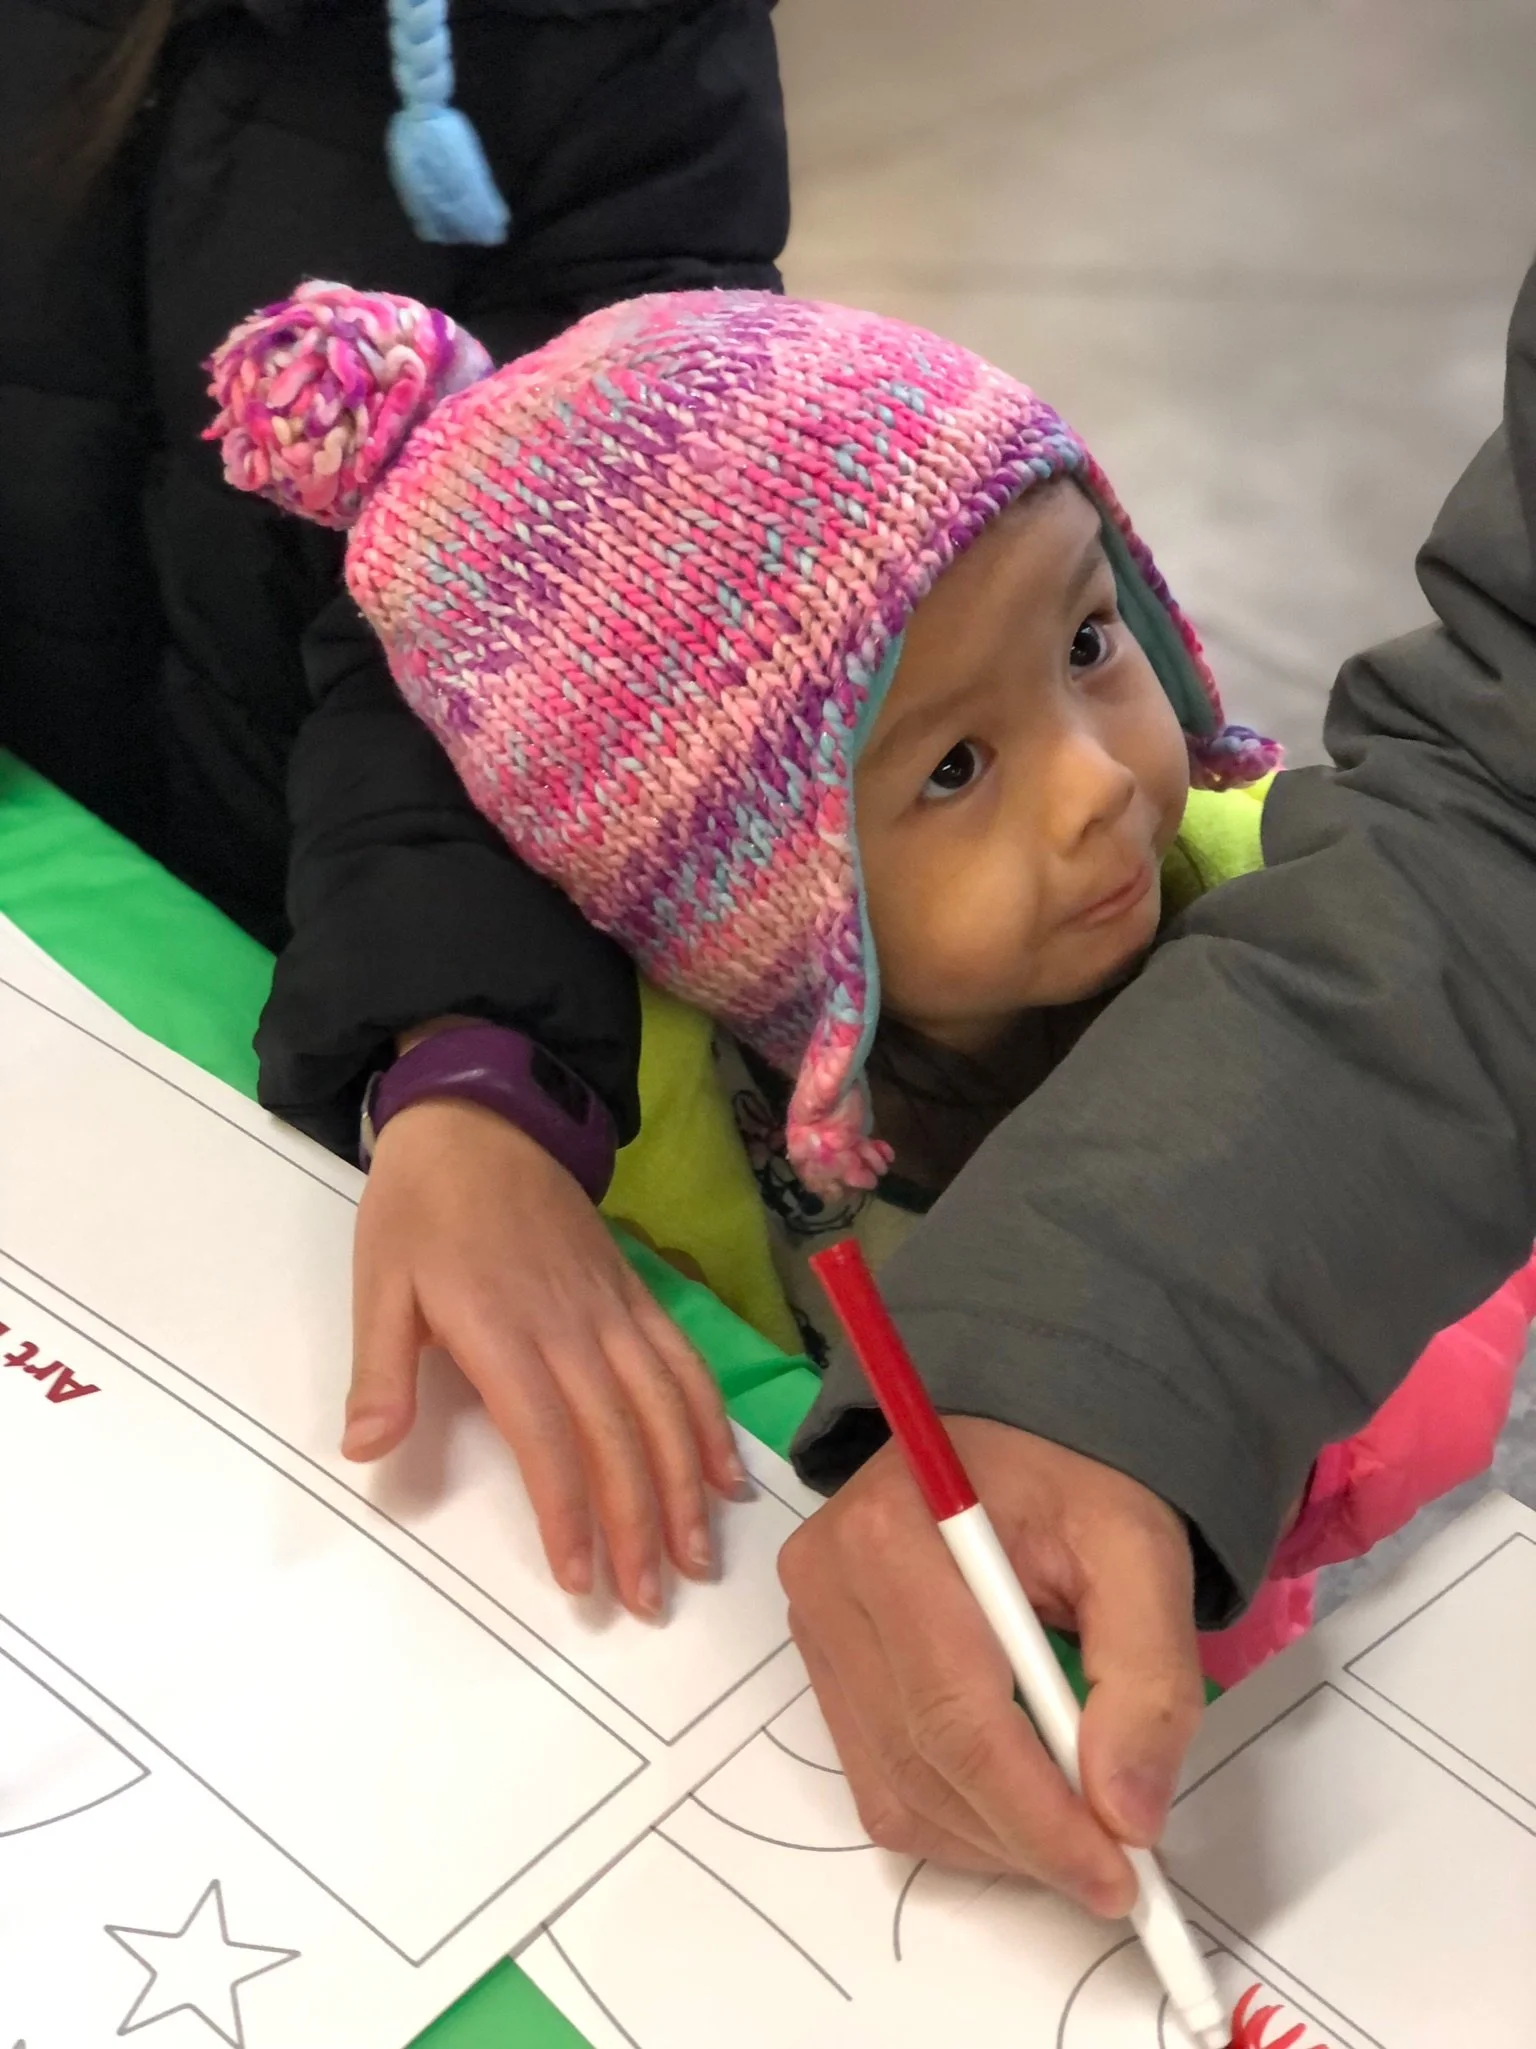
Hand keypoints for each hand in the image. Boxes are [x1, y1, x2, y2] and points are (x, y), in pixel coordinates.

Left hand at [346, 1096, 747, 1616]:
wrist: (484, 1114)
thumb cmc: (421, 1205)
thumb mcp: (379, 1281)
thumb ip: (381, 1369)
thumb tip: (365, 1452)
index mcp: (502, 1328)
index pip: (547, 1437)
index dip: (570, 1511)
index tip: (581, 1578)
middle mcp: (571, 1325)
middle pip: (618, 1435)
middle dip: (638, 1524)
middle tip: (652, 1601)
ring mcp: (612, 1308)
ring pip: (663, 1407)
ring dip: (684, 1487)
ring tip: (699, 1558)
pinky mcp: (634, 1294)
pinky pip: (684, 1363)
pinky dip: (709, 1421)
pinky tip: (726, 1475)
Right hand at [778, 1418, 1203, 1913]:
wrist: (1016, 1437)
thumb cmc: (1075, 1480)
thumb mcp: (1140, 1552)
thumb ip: (1147, 1677)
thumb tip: (1127, 1814)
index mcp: (893, 1534)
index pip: (956, 1714)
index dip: (1037, 1815)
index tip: (1119, 1876)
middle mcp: (827, 1582)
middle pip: (923, 1762)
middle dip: (1026, 1836)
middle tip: (1118, 1870)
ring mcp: (812, 1627)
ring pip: (896, 1791)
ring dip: (992, 1837)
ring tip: (1075, 1827)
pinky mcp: (821, 1665)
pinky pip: (880, 1780)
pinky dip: (957, 1816)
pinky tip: (1019, 1798)